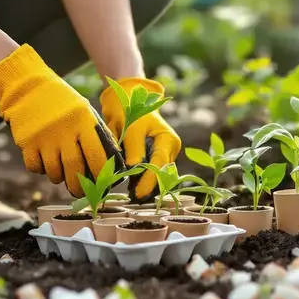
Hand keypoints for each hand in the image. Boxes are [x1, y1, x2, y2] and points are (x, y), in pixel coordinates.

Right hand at [0, 45, 122, 196]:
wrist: (27, 87)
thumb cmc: (62, 102)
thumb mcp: (84, 111)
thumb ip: (97, 134)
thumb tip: (112, 162)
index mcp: (83, 122)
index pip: (97, 156)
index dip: (101, 175)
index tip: (102, 184)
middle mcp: (64, 131)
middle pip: (75, 169)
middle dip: (79, 186)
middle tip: (80, 191)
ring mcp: (44, 137)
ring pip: (54, 172)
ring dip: (59, 178)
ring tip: (61, 174)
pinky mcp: (26, 142)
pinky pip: (35, 167)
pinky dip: (40, 170)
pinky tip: (44, 162)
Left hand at [100, 78, 180, 199]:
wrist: (129, 100)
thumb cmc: (131, 110)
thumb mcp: (132, 126)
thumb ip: (134, 147)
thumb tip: (134, 166)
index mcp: (168, 140)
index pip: (160, 164)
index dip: (150, 180)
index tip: (138, 192)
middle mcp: (169, 149)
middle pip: (161, 173)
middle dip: (148, 186)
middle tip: (133, 198)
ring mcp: (163, 155)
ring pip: (157, 175)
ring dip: (145, 185)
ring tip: (131, 195)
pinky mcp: (154, 158)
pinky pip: (150, 172)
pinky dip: (142, 180)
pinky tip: (132, 188)